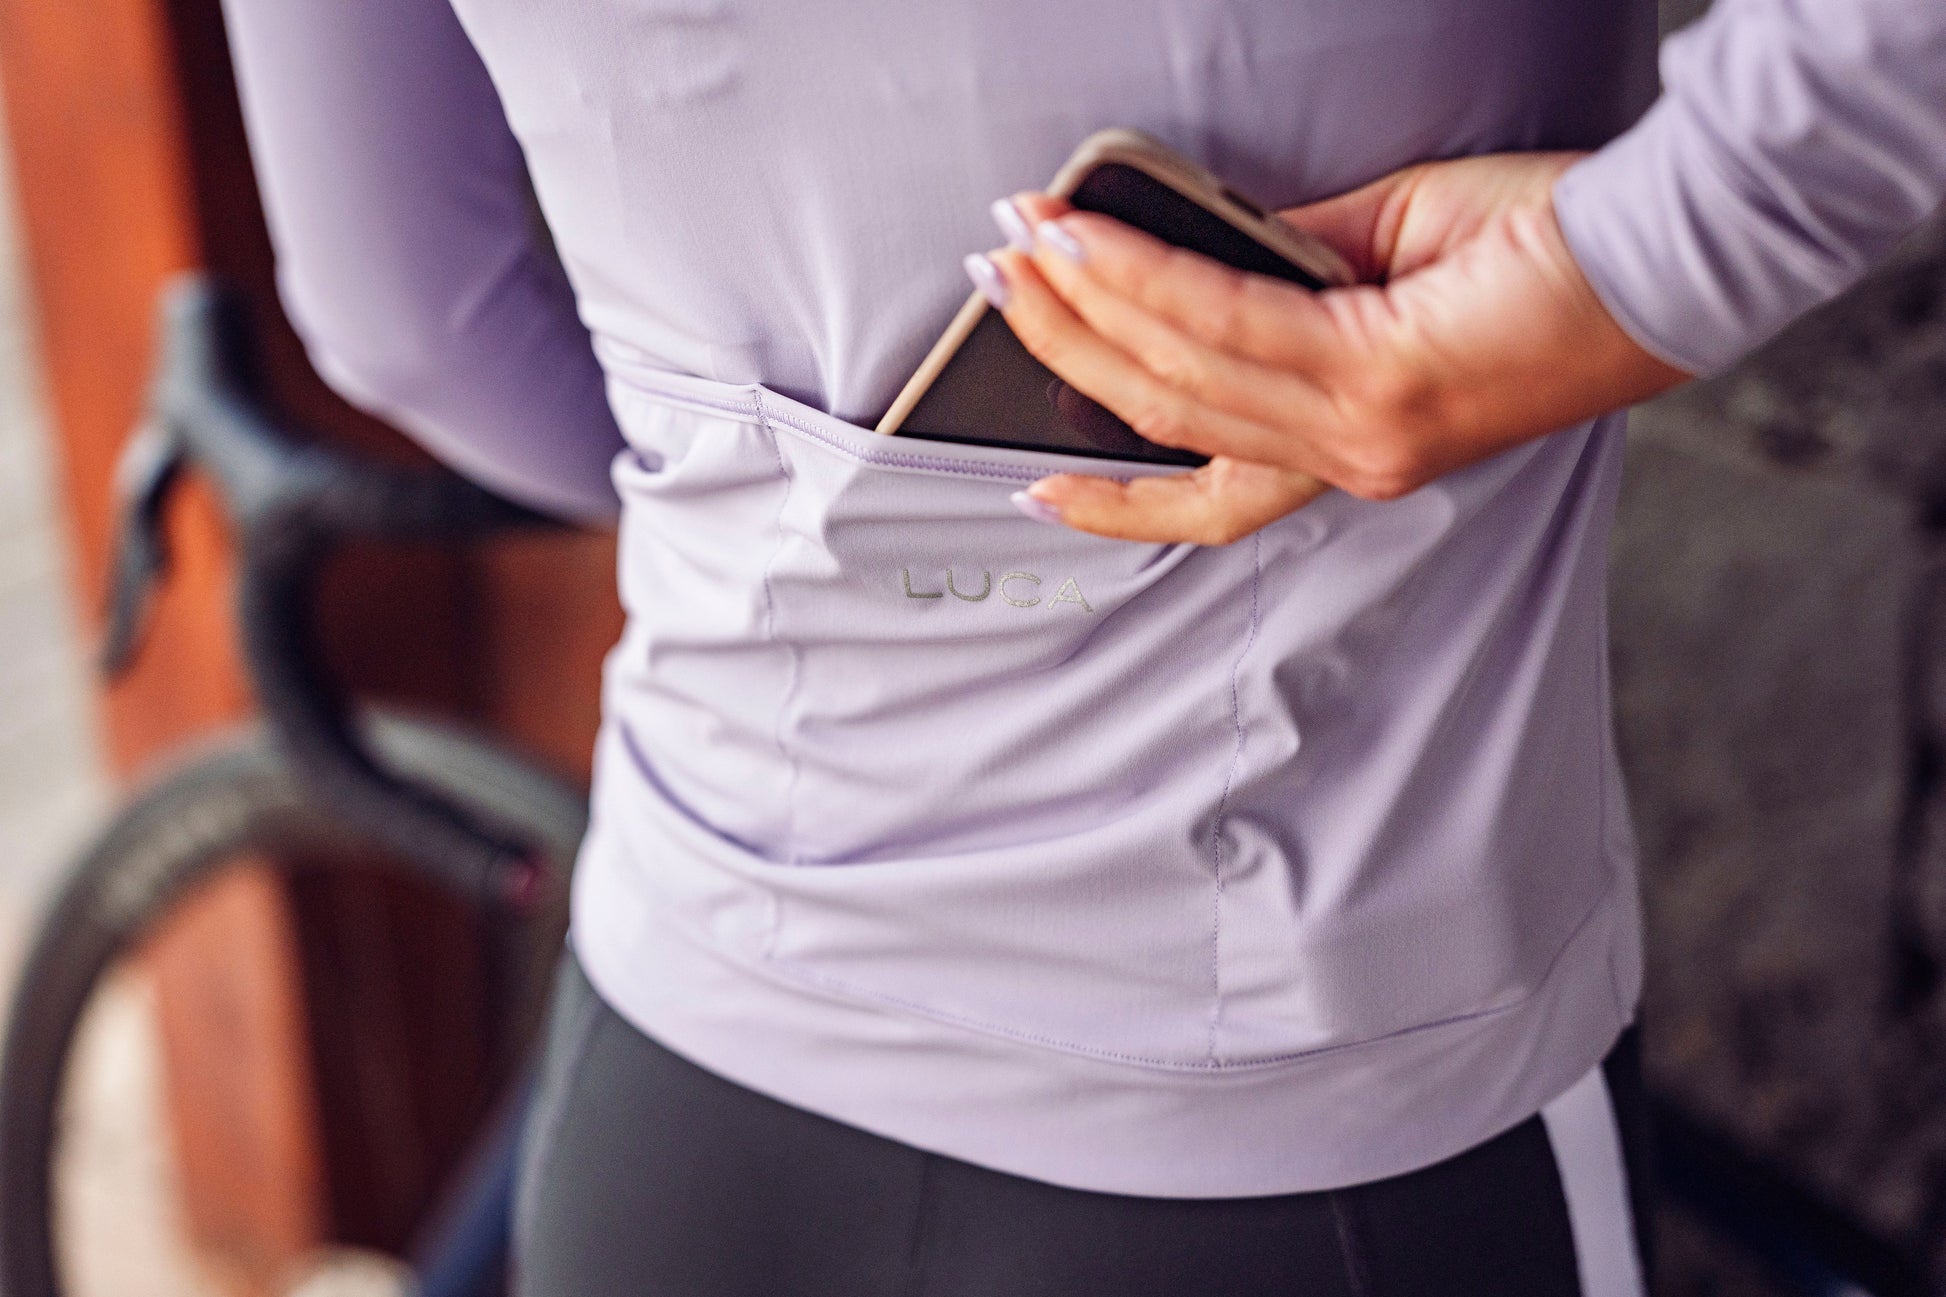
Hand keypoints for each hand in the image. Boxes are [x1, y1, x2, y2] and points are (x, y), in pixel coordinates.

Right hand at [968, 152, 1690, 544]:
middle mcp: (1347, 460)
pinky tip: (1093, 241)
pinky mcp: (1375, 376)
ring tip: (1022, 250)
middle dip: (1069, 355)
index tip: (1039, 480)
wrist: (1658, 259)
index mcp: (1353, 447)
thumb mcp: (1394, 270)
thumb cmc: (1552, 261)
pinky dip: (1147, 280)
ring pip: (1180, 380)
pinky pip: (1226, 324)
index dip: (1116, 493)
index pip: (1210, 490)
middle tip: (998, 287)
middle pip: (1170, 426)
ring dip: (1085, 312)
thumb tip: (1190, 257)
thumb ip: (1292, 277)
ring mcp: (1357, 430)